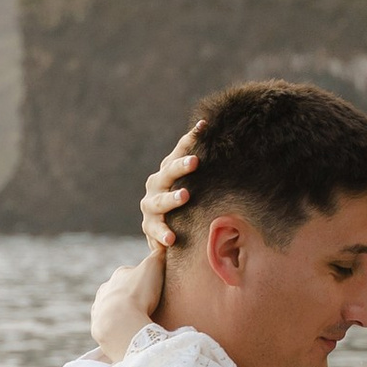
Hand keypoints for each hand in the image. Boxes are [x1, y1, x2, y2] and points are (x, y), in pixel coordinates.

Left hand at [89, 247, 166, 360]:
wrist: (119, 323)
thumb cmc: (138, 294)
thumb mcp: (153, 268)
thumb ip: (158, 255)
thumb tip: (164, 244)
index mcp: (120, 274)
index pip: (135, 274)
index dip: (147, 281)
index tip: (155, 290)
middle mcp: (106, 288)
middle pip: (123, 291)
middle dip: (134, 297)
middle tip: (148, 307)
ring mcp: (99, 308)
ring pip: (114, 308)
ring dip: (124, 313)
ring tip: (138, 321)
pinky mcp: (97, 326)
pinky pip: (109, 325)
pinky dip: (117, 327)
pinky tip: (127, 331)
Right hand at [141, 128, 199, 253]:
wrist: (163, 229)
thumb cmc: (182, 197)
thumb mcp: (193, 181)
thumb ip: (202, 163)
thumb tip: (217, 133)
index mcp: (167, 170)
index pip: (179, 151)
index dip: (190, 139)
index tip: (203, 127)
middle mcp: (156, 185)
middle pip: (168, 173)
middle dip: (181, 166)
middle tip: (195, 160)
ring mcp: (150, 206)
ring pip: (160, 201)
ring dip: (172, 198)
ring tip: (185, 196)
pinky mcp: (149, 227)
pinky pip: (155, 231)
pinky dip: (162, 234)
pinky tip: (171, 239)